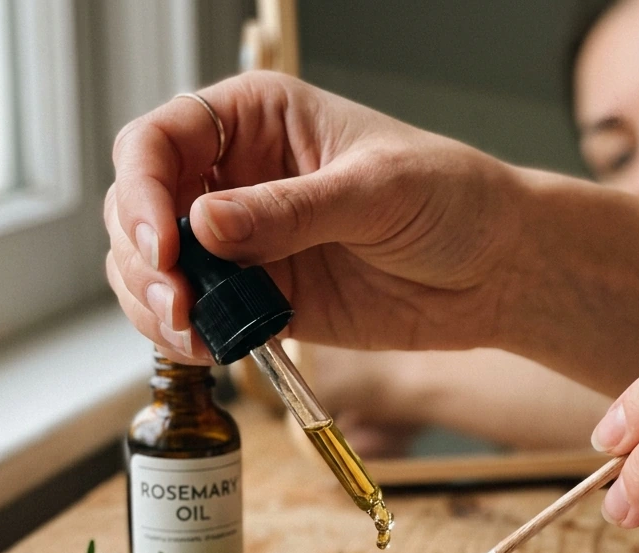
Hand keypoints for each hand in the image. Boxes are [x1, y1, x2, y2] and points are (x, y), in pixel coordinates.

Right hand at [106, 72, 520, 361]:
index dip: (142, 190)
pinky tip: (209, 347)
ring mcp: (245, 242)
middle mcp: (238, 177)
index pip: (160, 142)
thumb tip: (205, 223)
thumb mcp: (376, 191)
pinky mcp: (263, 297)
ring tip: (192, 330)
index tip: (163, 243)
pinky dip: (188, 336)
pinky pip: (200, 316)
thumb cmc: (452, 200)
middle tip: (178, 300)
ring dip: (155, 302)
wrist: (497, 270)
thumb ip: (291, 210)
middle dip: (143, 257)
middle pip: (141, 208)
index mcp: (258, 121)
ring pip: (155, 268)